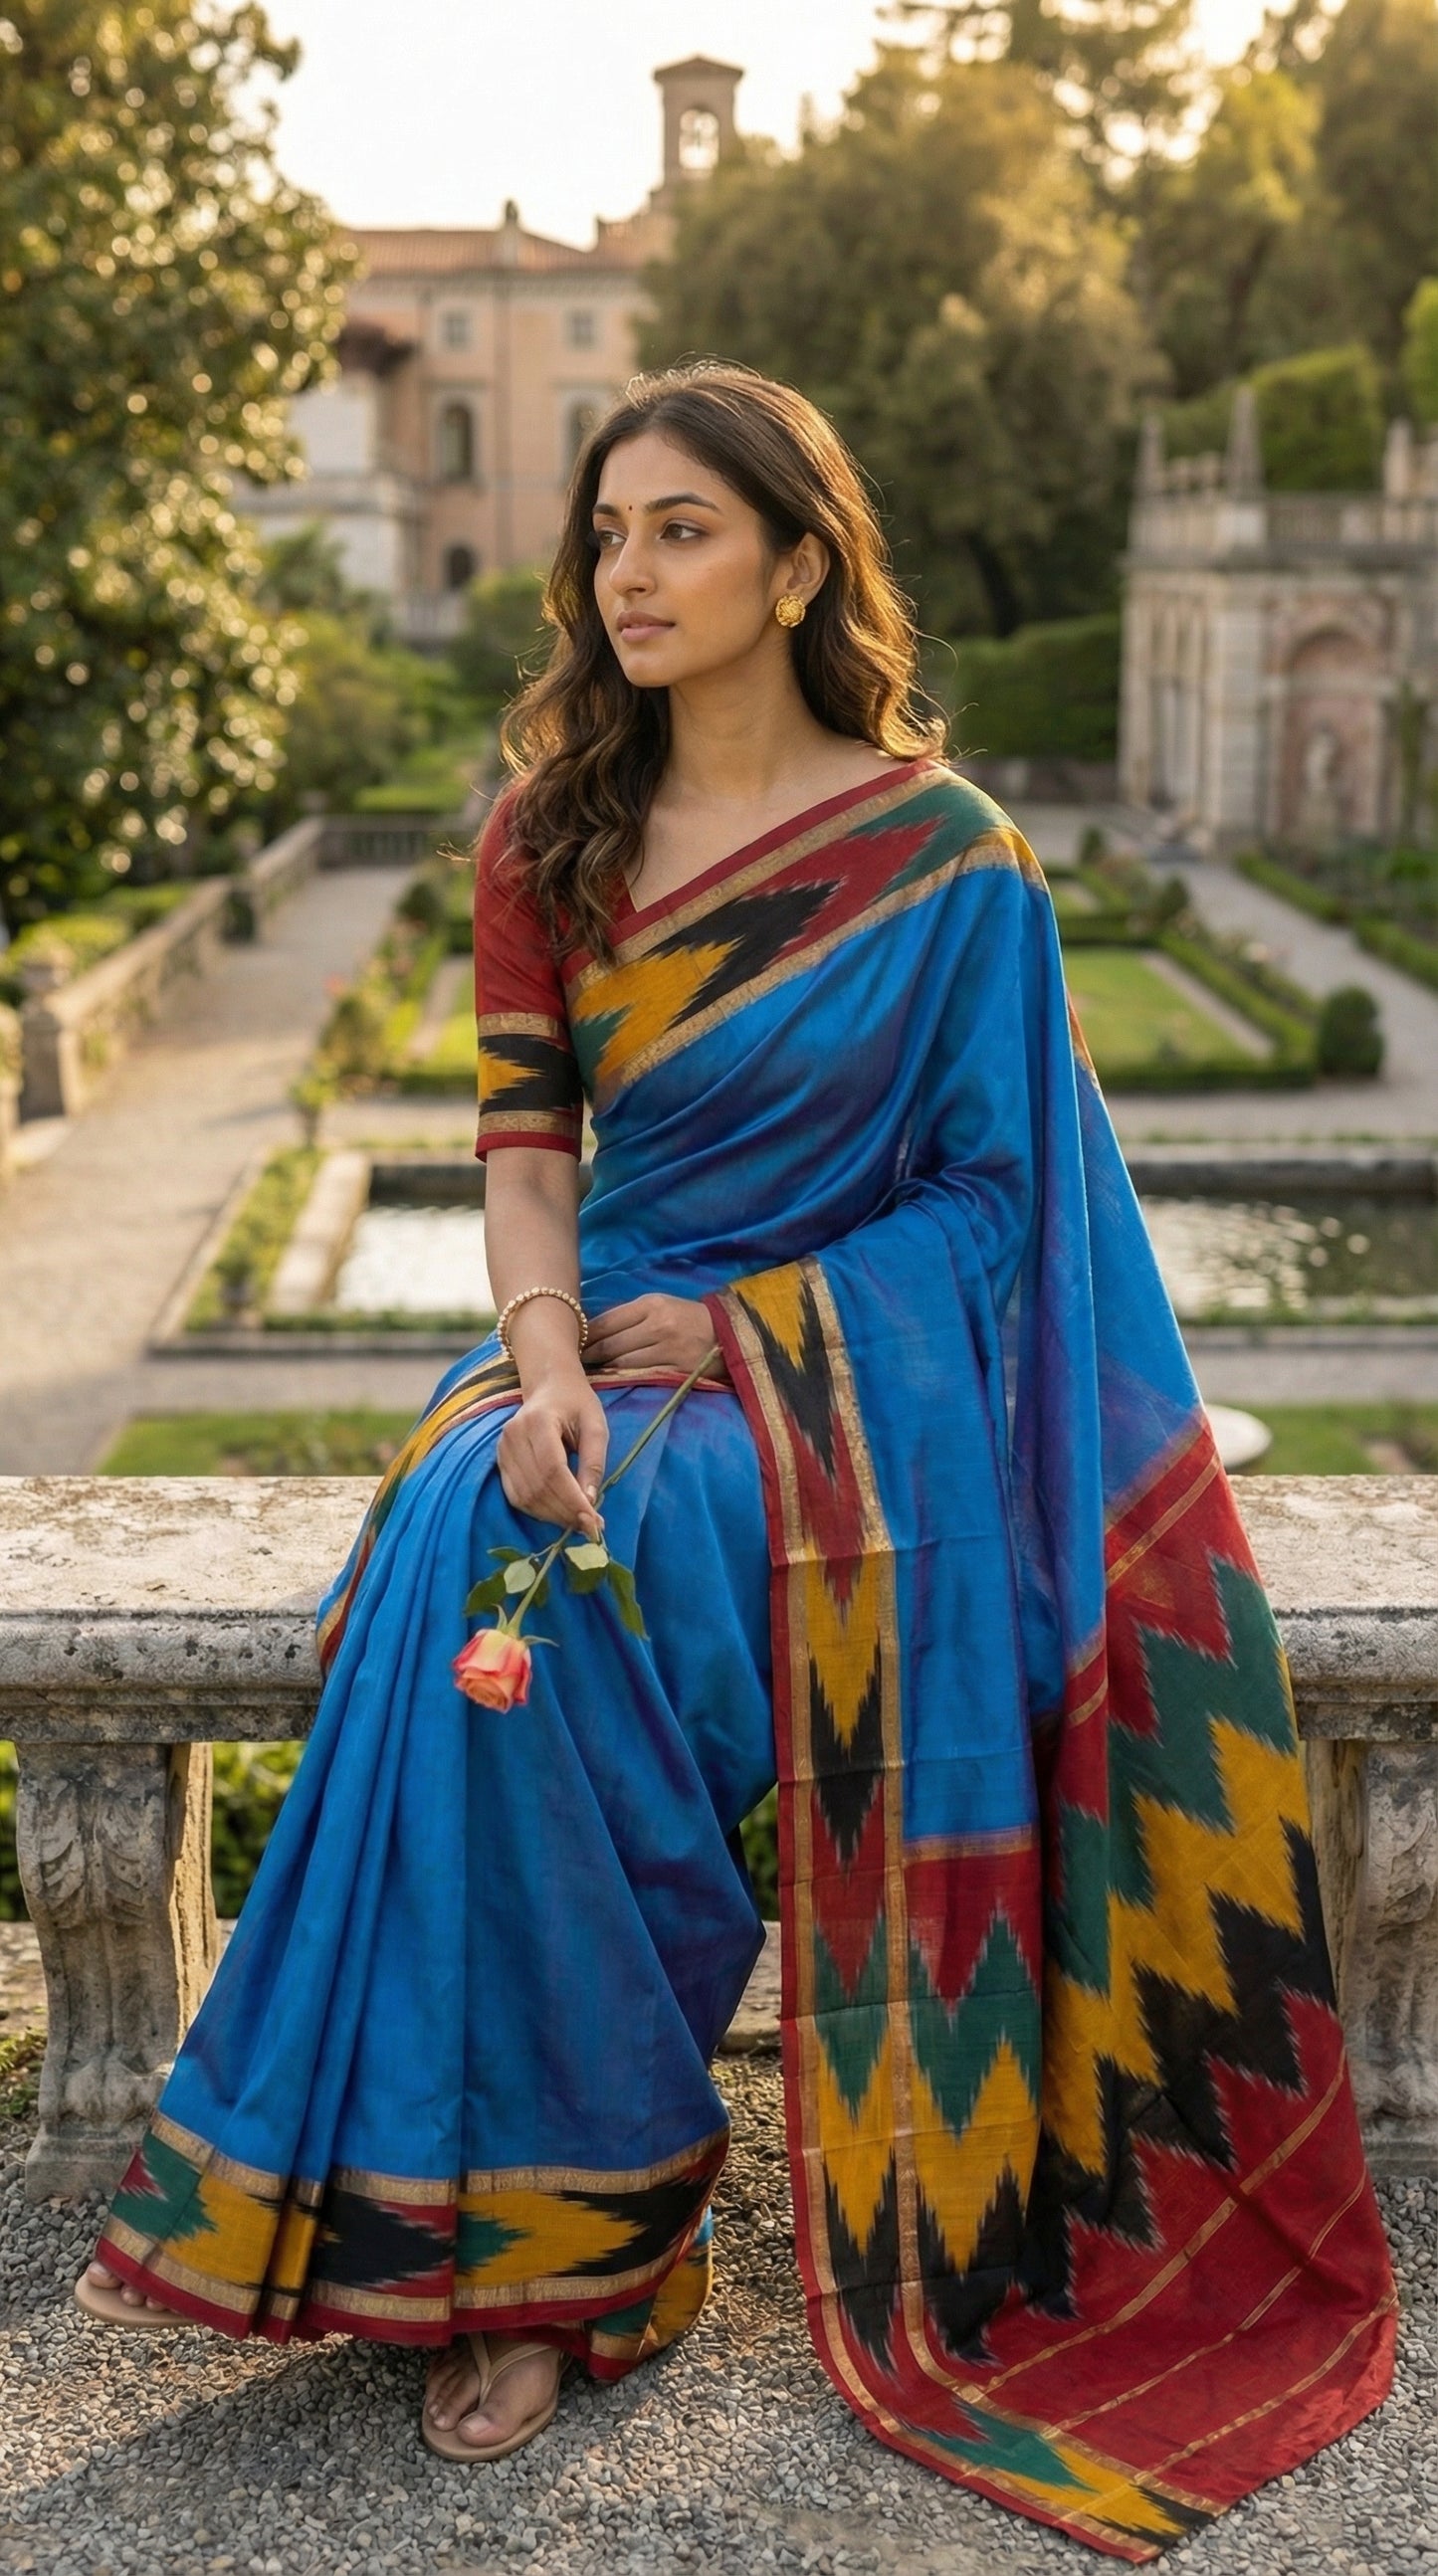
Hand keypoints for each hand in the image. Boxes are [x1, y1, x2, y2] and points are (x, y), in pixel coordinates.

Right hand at [496, 1369, 607, 1537]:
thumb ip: (594, 1461)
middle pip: (538, 1486)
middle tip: (592, 1527)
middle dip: (566, 1512)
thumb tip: (590, 1501)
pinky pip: (516, 1496)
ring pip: (525, 1496)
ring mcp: (502, 1449)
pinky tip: (559, 1515)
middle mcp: (514, 1435)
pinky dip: (538, 1511)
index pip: (553, 1469)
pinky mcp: (500, 1461)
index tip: (593, 1519)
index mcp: (539, 1421)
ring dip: (553, 1516)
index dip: (572, 1499)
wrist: (548, 1387)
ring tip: (578, 1523)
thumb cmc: (576, 1404)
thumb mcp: (595, 1426)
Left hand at [585, 1292, 727, 1379]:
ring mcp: (667, 1350)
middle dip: (589, 1357)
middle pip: (610, 1345)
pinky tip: (614, 1383)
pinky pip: (641, 1377)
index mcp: (651, 1304)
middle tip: (573, 1365)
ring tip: (588, 1377)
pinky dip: (624, 1380)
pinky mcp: (676, 1370)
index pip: (606, 1323)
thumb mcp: (661, 1306)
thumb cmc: (689, 1319)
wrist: (730, 1334)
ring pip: (622, 1364)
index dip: (585, 1337)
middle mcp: (658, 1325)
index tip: (572, 1345)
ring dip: (603, 1371)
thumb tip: (593, 1331)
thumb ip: (630, 1316)